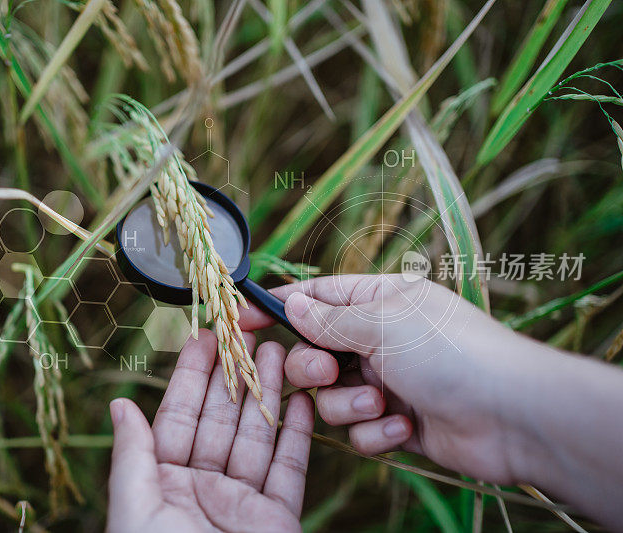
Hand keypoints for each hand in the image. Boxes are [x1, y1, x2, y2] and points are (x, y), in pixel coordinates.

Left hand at [107, 329, 314, 532]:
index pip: (179, 416)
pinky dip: (299, 436)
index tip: (204, 338)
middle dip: (235, 374)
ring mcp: (242, 501)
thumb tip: (119, 405)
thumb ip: (132, 456)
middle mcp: (204, 486)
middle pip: (222, 419)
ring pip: (258, 436)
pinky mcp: (278, 518)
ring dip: (269, 394)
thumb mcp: (133, 508)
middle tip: (249, 334)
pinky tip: (304, 402)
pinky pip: (289, 470)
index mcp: (165, 481)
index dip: (191, 375)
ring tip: (279, 353)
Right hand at [239, 274, 535, 484]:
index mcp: (377, 301)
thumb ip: (328, 320)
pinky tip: (405, 426)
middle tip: (327, 373)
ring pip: (330, 398)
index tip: (240, 320)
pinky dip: (376, 431)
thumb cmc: (450, 353)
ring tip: (383, 403)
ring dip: (350, 404)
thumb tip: (290, 305)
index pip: (314, 298)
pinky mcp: (395, 421)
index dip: (276, 308)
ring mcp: (386, 381)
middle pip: (312, 353)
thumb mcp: (381, 325)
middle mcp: (378, 340)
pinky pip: (358, 430)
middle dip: (313, 369)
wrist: (511, 415)